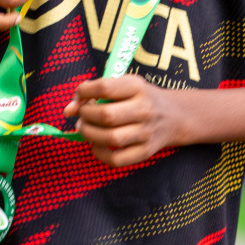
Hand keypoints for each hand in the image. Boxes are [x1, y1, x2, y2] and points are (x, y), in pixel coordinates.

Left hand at [65, 73, 182, 166]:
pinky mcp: (145, 152)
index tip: (79, 96)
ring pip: (111, 138)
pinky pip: (117, 159)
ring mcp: (146, 133)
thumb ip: (96, 90)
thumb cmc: (141, 98)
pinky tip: (96, 145)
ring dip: (89, 134)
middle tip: (81, 116)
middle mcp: (144, 109)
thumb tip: (69, 109)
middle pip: (107, 115)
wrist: (175, 116)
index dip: (84, 92)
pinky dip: (100, 154)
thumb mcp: (125, 85)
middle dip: (85, 116)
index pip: (105, 87)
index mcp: (137, 87)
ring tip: (84, 129)